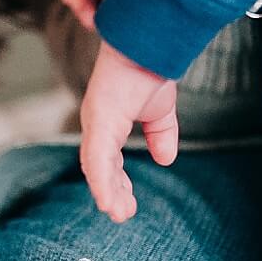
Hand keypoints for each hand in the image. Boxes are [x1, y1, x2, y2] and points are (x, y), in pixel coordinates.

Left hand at [78, 42, 179, 222]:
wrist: (151, 46)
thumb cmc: (150, 70)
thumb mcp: (161, 112)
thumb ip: (162, 135)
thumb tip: (166, 160)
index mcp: (109, 122)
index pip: (109, 160)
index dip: (117, 183)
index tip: (127, 204)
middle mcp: (97, 124)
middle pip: (99, 167)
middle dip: (111, 192)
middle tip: (123, 214)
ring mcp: (96, 122)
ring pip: (96, 167)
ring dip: (106, 192)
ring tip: (117, 213)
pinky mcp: (99, 120)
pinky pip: (97, 157)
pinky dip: (101, 181)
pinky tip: (106, 200)